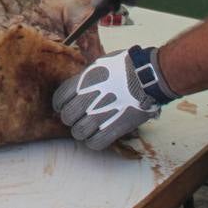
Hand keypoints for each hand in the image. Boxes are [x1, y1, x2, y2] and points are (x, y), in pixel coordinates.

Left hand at [53, 46, 172, 149]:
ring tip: (88, 128)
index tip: (63, 107)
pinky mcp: (114, 128)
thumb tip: (80, 87)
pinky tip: (98, 136)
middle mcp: (87, 100)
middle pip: (67, 117)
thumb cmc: (126, 65)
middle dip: (71, 118)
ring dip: (81, 131)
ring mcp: (100, 115)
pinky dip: (94, 142)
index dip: (60, 105)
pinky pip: (95, 143)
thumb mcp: (99, 64)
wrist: (147, 76)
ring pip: (78, 133)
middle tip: (78, 117)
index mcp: (81, 82)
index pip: (59, 99)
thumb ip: (86, 78)